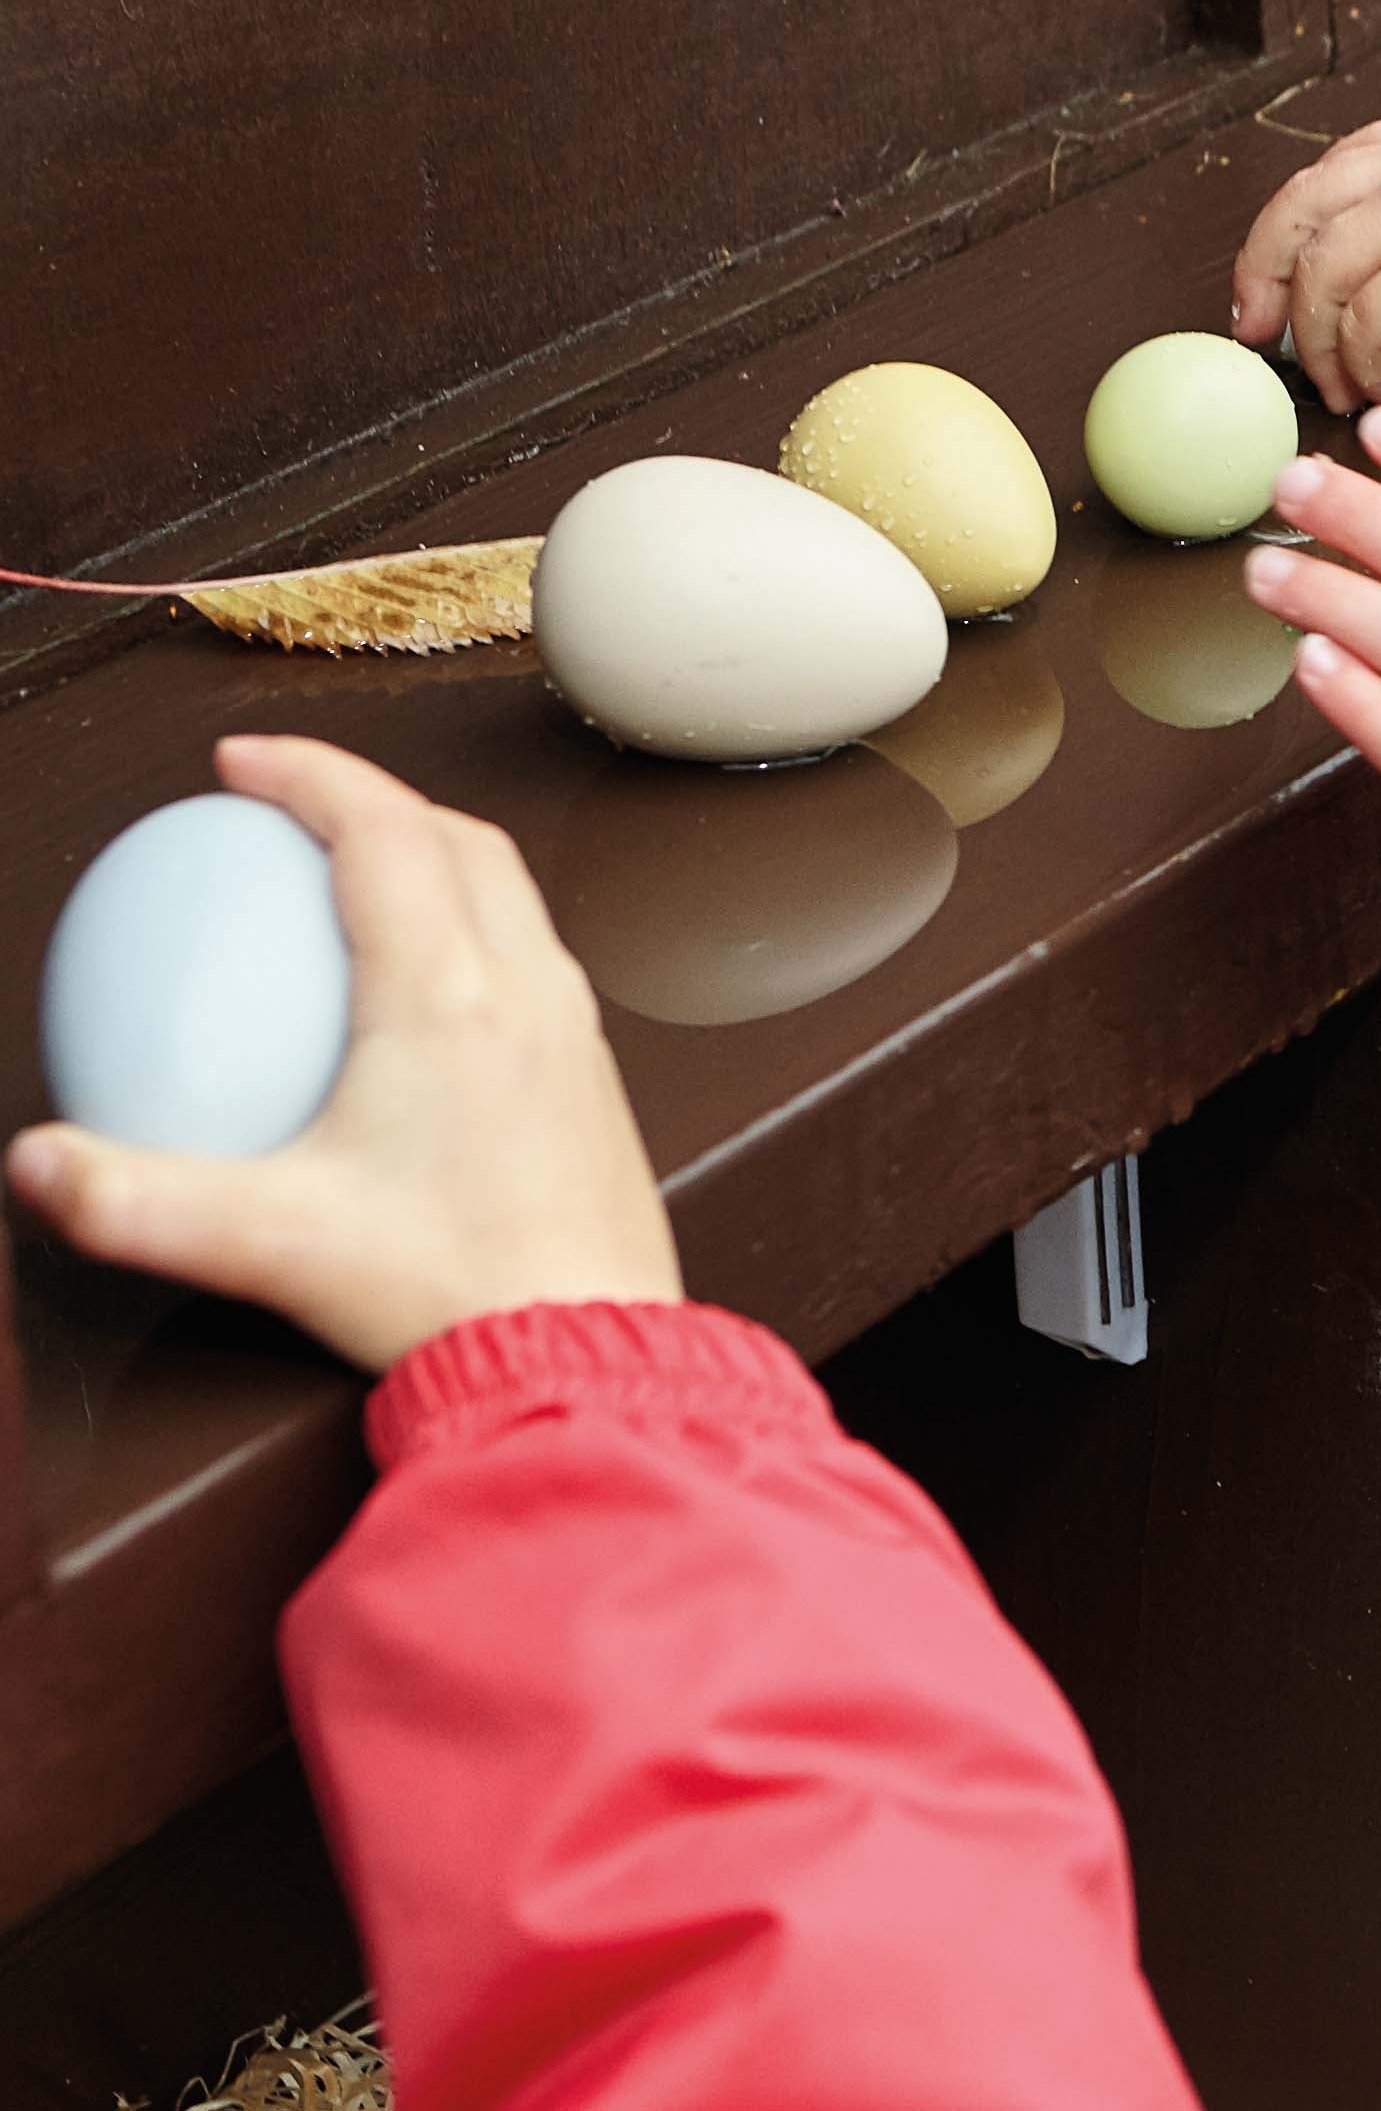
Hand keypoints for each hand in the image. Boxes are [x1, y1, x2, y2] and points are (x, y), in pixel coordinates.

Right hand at [7, 737, 680, 1372]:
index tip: (245, 762)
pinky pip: (532, 953)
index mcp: (452, 994)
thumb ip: (136, 1201)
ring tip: (354, 872)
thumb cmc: (449, 1290)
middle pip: (459, 838)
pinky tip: (418, 985)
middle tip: (291, 804)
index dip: (310, 775)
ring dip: (433, 851)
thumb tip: (37, 1163)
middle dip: (372, 796)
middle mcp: (529, 988)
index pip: (383, 832)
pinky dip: (471, 922)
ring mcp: (572, 1026)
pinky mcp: (591, 1072)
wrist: (585, 1351)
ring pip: (509, 890)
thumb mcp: (268, 1243)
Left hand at [1231, 117, 1380, 413]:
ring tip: (1349, 392)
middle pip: (1298, 210)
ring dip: (1322, 346)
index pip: (1335, 171)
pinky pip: (1364, 326)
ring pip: (1321, 276)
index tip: (1274, 282)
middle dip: (1264, 277)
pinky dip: (1366, 370)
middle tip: (1259, 334)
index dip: (1290, 230)